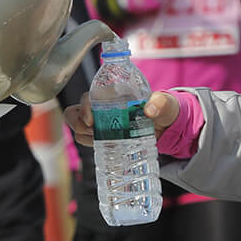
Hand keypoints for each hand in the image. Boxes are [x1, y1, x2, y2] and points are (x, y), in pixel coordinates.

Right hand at [65, 91, 182, 147]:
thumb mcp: (165, 104)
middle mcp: (102, 106)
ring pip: (79, 127)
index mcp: (112, 94)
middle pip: (75, 113)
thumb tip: (149, 110)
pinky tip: (106, 146)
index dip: (84, 108)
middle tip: (94, 134)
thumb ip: (160, 103)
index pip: (88, 97)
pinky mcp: (103, 134)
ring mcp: (100, 121)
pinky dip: (91, 144)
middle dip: (78, 125)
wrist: (166, 124)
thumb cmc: (163, 108)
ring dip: (84, 136)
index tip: (91, 121)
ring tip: (102, 141)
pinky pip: (87, 139)